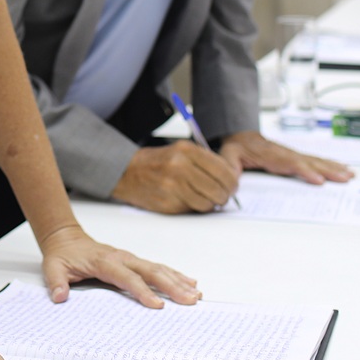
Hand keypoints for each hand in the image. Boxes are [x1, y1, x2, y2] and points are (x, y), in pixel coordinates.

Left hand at [38, 224, 199, 308]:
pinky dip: (175, 275)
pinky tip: (190, 282)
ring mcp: (130, 258)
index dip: (142, 291)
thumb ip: (56, 282)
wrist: (66, 238)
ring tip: (197, 294)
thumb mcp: (52, 268)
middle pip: (151, 271)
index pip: (127, 277)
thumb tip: (60, 297)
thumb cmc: (62, 256)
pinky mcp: (134, 261)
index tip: (157, 306)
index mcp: (104, 261)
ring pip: (159, 268)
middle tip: (190, 300)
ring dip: (178, 281)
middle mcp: (122, 257)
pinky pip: (158, 267)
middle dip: (172, 286)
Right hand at [109, 140, 239, 212]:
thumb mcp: (180, 151)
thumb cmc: (156, 162)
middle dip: (225, 195)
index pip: (223, 170)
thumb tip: (230, 178)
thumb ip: (204, 161)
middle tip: (223, 195)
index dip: (232, 181)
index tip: (233, 185)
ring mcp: (173, 186)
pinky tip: (190, 200)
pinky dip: (196, 207)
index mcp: (186, 150)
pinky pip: (193, 209)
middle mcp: (180, 167)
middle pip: (218, 188)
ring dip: (211, 204)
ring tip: (206, 199)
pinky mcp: (168, 202)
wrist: (127, 172)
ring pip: (207, 202)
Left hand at [218, 130, 353, 185]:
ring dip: (333, 167)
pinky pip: (315, 160)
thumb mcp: (228, 155)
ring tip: (350, 175)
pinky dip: (330, 164)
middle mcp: (285, 153)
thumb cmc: (235, 146)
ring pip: (316, 161)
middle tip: (345, 178)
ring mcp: (292, 154)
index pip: (290, 163)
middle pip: (309, 162)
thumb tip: (232, 178)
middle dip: (328, 170)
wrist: (239, 135)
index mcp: (270, 155)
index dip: (305, 171)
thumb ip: (229, 166)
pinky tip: (342, 168)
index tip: (319, 180)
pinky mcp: (295, 157)